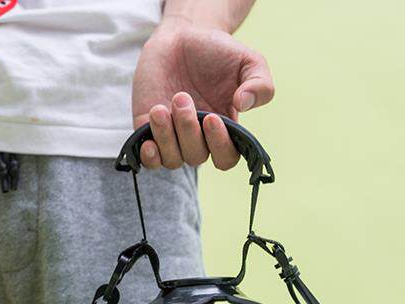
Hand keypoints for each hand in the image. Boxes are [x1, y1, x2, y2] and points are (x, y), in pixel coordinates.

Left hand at [132, 19, 273, 170]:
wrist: (180, 38)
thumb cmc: (216, 52)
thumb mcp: (247, 61)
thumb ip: (259, 82)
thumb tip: (244, 104)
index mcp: (225, 128)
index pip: (226, 157)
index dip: (219, 146)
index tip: (211, 118)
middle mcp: (199, 139)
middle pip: (196, 157)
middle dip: (188, 130)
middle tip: (181, 98)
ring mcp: (173, 138)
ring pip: (172, 159)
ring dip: (166, 137)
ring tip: (160, 108)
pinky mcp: (148, 133)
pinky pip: (150, 161)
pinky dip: (149, 156)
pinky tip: (148, 142)